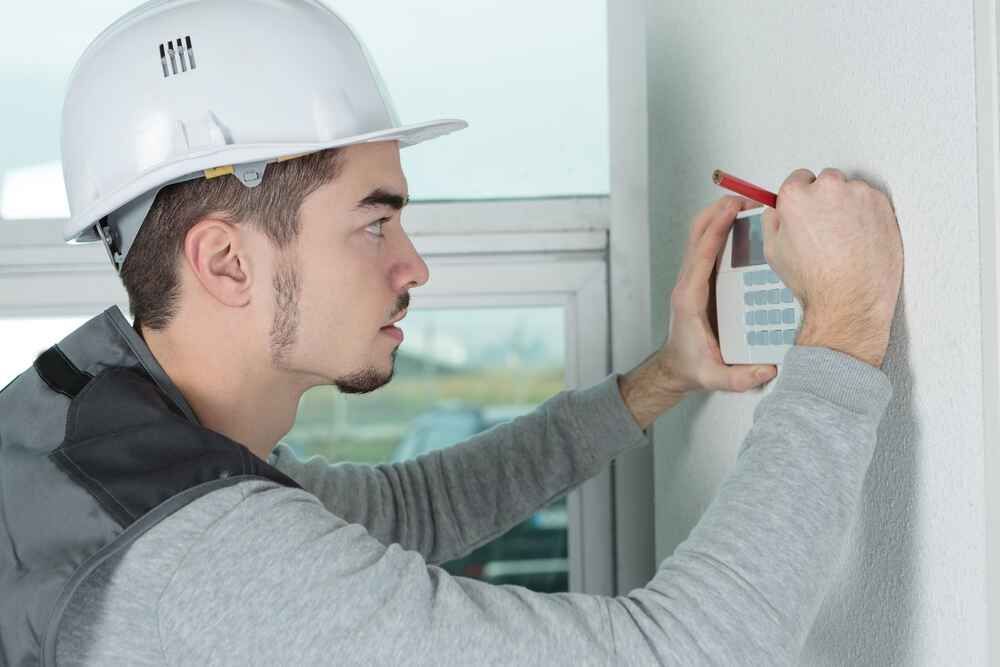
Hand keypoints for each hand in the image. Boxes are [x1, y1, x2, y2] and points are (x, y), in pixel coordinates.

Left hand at [659, 195, 778, 393]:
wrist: (674, 369)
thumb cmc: (692, 368)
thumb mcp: (715, 379)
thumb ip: (740, 378)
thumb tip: (768, 370)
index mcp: (689, 299)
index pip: (701, 256)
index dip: (715, 230)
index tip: (731, 210)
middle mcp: (687, 284)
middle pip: (696, 235)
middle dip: (717, 212)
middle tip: (745, 199)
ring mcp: (691, 279)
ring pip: (699, 236)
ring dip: (718, 216)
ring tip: (746, 205)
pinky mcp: (699, 280)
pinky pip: (707, 247)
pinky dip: (720, 229)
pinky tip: (741, 225)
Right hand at [762, 168, 902, 366]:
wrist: (850, 298)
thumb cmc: (816, 280)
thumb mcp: (773, 251)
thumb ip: (772, 221)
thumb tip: (777, 211)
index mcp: (797, 195)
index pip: (798, 178)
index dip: (801, 198)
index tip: (806, 209)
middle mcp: (828, 187)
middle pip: (825, 181)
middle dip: (825, 200)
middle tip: (825, 229)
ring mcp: (858, 193)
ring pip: (850, 191)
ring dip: (847, 207)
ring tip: (844, 239)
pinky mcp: (882, 204)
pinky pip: (871, 202)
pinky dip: (867, 215)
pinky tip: (859, 239)